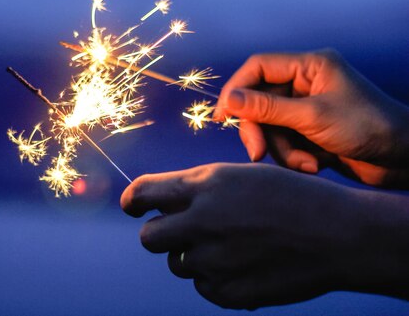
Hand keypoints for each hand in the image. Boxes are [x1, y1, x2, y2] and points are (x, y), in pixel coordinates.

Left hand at [121, 163, 408, 308]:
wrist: (337, 235)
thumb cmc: (288, 197)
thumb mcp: (240, 176)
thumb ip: (196, 189)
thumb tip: (156, 204)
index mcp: (205, 186)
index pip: (142, 193)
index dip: (132, 201)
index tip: (132, 207)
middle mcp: (202, 222)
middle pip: (149, 238)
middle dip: (159, 233)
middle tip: (180, 231)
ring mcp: (214, 261)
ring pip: (178, 263)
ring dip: (193, 255)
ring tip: (232, 245)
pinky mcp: (228, 292)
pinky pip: (203, 286)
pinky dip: (216, 278)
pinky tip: (245, 264)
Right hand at [213, 49, 408, 186]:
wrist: (403, 159)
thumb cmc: (368, 128)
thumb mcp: (312, 117)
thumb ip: (267, 108)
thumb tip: (228, 101)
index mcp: (310, 67)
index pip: (258, 68)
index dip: (236, 89)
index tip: (223, 116)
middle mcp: (305, 84)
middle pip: (259, 102)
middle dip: (259, 130)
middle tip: (256, 153)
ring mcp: (307, 108)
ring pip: (269, 127)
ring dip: (282, 150)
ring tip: (306, 164)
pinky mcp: (310, 131)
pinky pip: (283, 142)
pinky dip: (294, 157)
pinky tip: (314, 166)